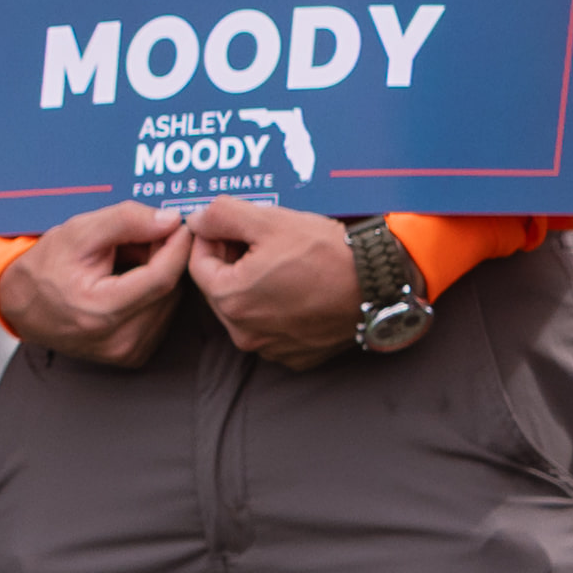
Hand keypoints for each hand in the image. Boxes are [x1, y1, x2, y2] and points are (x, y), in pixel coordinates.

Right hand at [0, 198, 194, 367]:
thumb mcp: (80, 231)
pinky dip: (153, 295)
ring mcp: (126, 352)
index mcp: (101, 311)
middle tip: (140, 238)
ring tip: (126, 261)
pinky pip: (161, 316)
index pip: (162, 278)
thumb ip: (126, 221)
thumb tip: (170, 220)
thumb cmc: (46, 267)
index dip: (177, 247)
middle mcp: (118, 339)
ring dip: (159, 275)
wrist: (22, 304)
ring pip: (169, 302)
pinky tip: (128, 283)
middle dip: (164, 257)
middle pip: (169, 290)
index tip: (181, 224)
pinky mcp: (132, 355)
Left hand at [178, 196, 366, 365]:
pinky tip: (298, 288)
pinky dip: (276, 309)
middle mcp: (244, 333)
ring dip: (253, 286)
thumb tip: (195, 221)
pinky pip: (271, 329)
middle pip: (220, 290)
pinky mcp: (295, 357)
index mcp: (230, 299)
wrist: (377, 284)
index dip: (210, 238)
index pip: (198, 264)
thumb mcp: (269, 220)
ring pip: (245, 311)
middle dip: (231, 262)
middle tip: (258, 240)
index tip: (229, 225)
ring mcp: (270, 349)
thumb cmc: (325, 252)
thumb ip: (221, 216)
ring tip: (282, 262)